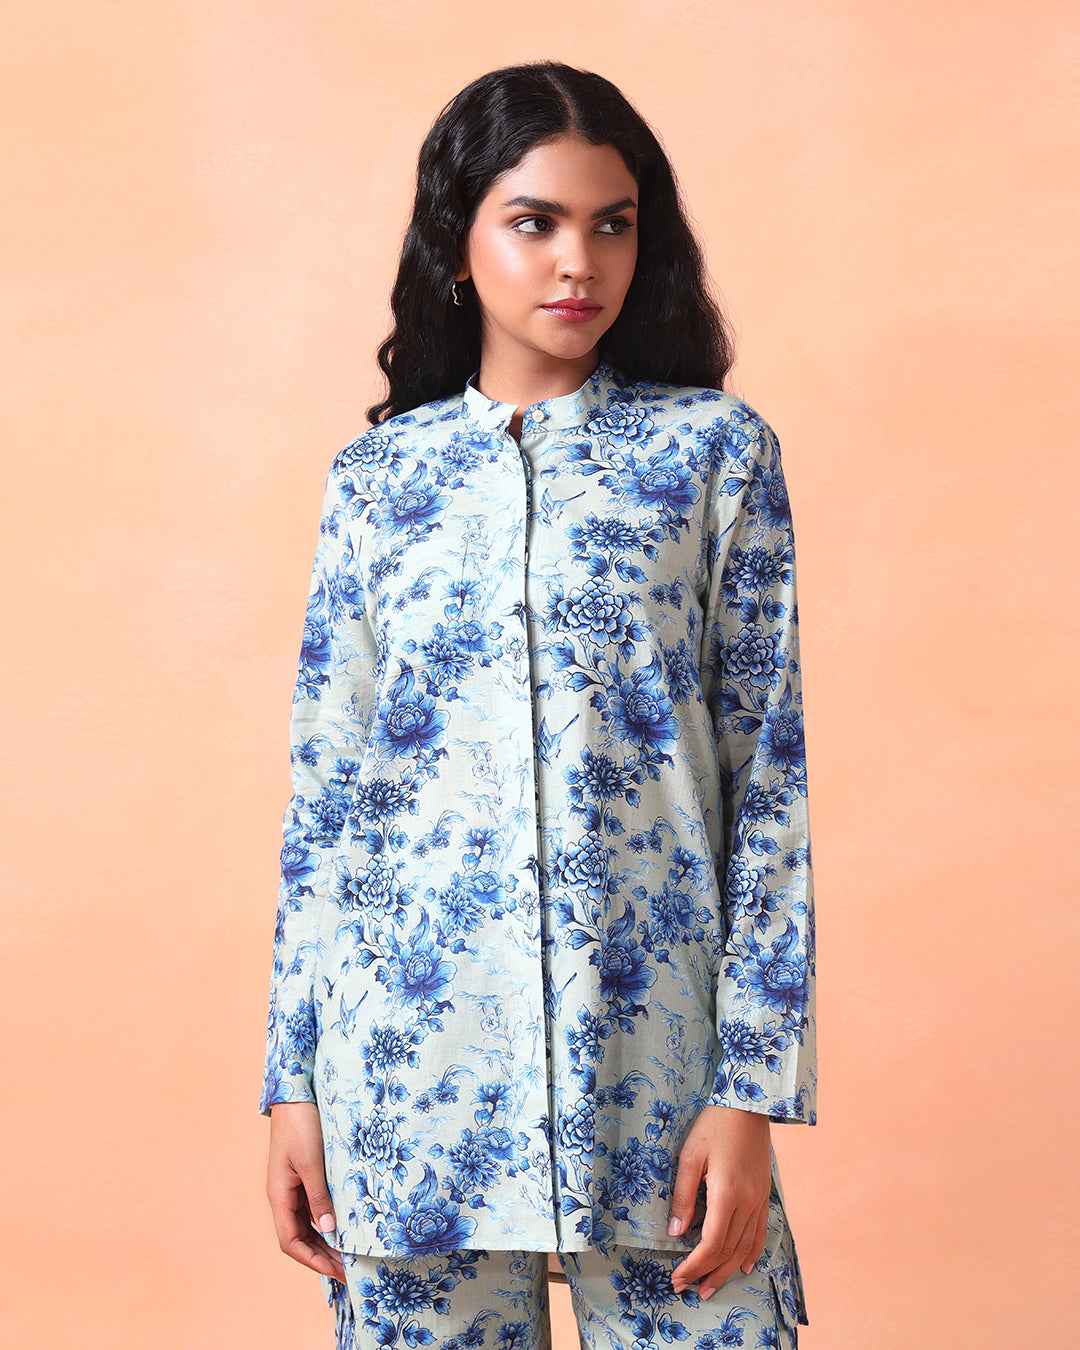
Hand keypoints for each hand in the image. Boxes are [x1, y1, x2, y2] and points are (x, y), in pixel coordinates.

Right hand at [267, 1101, 345, 1281]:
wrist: (295, 1095)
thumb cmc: (301, 1125)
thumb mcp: (312, 1162)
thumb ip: (319, 1196)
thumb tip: (328, 1231)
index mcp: (279, 1195)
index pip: (290, 1241)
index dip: (312, 1260)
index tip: (335, 1271)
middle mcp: (283, 1195)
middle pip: (298, 1237)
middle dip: (321, 1256)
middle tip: (347, 1269)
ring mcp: (292, 1186)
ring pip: (306, 1224)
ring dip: (324, 1240)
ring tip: (348, 1254)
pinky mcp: (303, 1176)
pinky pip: (312, 1207)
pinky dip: (326, 1220)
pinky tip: (342, 1226)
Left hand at [667, 1105, 771, 1299]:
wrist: (748, 1106)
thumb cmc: (714, 1126)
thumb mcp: (690, 1156)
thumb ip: (683, 1196)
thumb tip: (676, 1231)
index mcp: (726, 1193)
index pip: (710, 1243)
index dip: (694, 1265)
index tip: (677, 1277)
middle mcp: (747, 1202)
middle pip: (728, 1251)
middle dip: (707, 1274)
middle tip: (688, 1289)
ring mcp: (759, 1199)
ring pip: (744, 1246)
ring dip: (727, 1270)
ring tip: (710, 1287)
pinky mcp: (764, 1194)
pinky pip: (759, 1232)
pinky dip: (750, 1252)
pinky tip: (743, 1265)